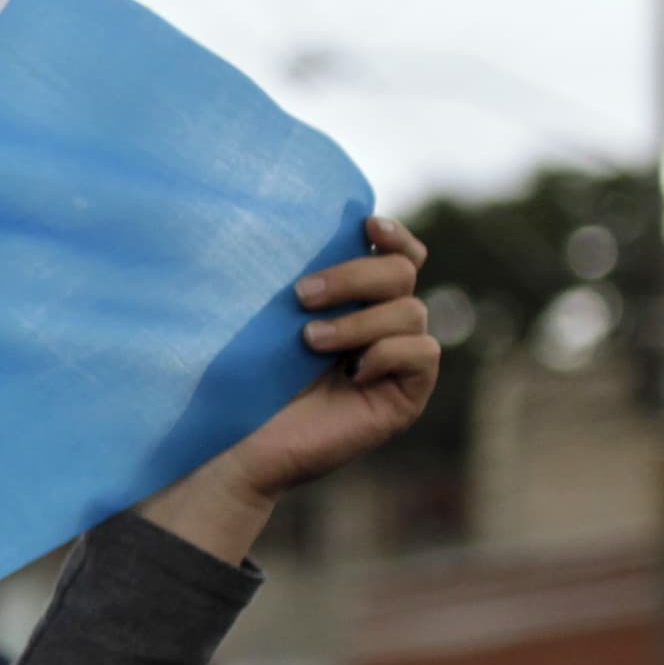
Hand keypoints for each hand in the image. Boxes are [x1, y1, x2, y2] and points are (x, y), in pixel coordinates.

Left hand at [141, 218, 439, 560]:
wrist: (240, 445)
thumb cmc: (246, 380)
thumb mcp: (270, 320)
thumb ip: (302, 278)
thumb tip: (311, 219)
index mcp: (357, 300)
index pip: (399, 253)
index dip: (393, 235)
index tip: (364, 226)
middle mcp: (383, 325)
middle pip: (402, 273)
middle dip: (354, 276)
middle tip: (300, 296)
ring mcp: (397, 361)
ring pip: (411, 311)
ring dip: (358, 321)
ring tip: (309, 342)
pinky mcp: (405, 396)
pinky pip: (423, 354)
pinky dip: (388, 353)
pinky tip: (352, 371)